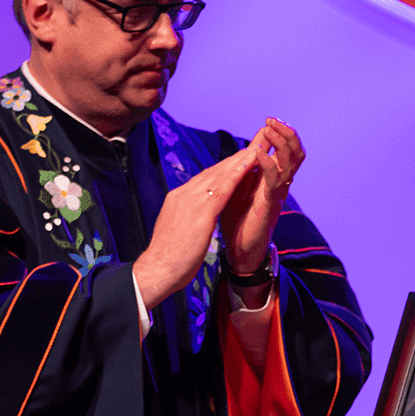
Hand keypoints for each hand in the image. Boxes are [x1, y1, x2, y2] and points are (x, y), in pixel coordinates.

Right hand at [132, 146, 258, 308]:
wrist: (157, 270)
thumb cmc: (169, 259)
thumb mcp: (178, 232)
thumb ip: (187, 219)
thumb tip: (193, 219)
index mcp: (177, 199)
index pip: (203, 180)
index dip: (221, 170)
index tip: (235, 162)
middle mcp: (183, 195)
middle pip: (212, 172)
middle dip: (233, 159)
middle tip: (251, 145)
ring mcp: (191, 200)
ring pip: (220, 174)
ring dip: (239, 160)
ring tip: (256, 147)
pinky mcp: (202, 211)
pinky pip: (224, 187)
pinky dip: (238, 173)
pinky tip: (251, 163)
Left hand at [221, 118, 303, 274]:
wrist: (239, 252)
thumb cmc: (237, 222)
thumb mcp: (238, 189)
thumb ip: (242, 170)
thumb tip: (243, 150)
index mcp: (270, 179)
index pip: (282, 150)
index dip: (279, 134)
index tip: (270, 118)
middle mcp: (278, 185)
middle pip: (293, 153)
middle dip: (285, 134)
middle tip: (274, 120)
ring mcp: (276, 195)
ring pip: (289, 164)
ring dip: (281, 144)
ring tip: (272, 129)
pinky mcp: (269, 206)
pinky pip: (273, 183)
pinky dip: (269, 166)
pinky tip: (261, 155)